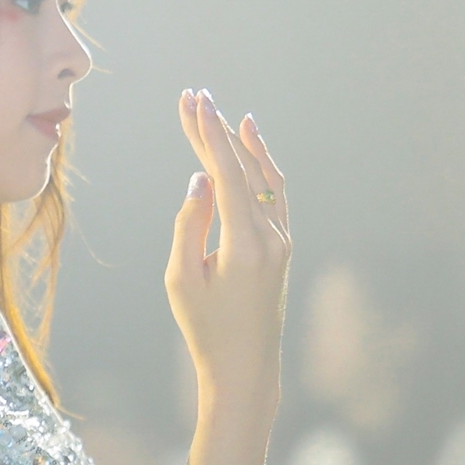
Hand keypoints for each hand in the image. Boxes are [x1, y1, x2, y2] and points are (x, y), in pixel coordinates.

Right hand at [160, 91, 290, 406]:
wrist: (245, 367)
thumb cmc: (205, 329)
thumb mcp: (181, 279)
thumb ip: (189, 225)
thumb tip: (200, 179)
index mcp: (245, 243)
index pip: (226, 174)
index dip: (208, 134)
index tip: (193, 102)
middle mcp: (271, 236)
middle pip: (242, 168)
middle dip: (216, 131)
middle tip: (193, 97)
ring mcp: (282, 240)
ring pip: (264, 177)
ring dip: (242, 143)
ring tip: (225, 113)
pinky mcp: (283, 247)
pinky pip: (276, 194)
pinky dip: (263, 166)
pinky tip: (253, 146)